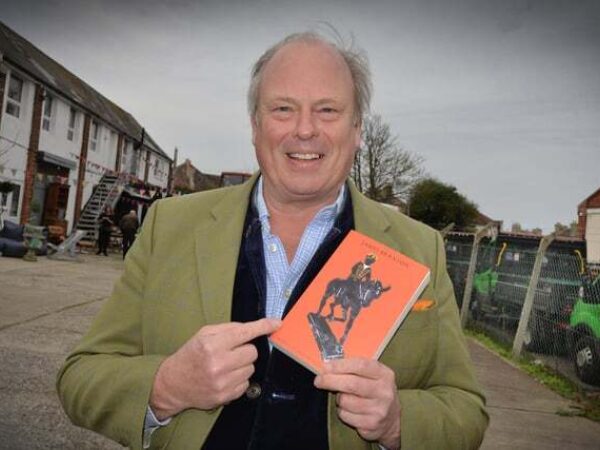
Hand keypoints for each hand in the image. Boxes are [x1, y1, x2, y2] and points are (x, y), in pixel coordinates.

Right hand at [150, 318, 280, 418]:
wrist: (173, 383)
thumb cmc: (191, 355)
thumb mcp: (204, 334)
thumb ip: (228, 329)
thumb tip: (253, 327)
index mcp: (212, 344)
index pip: (245, 332)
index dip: (263, 326)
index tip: (277, 323)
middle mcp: (218, 363)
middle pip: (252, 352)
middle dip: (246, 350)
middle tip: (231, 352)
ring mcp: (222, 382)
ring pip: (251, 368)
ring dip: (243, 365)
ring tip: (226, 366)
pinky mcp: (225, 396)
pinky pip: (246, 384)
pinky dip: (239, 379)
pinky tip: (225, 377)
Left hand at [314, 358, 400, 448]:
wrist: (392, 420)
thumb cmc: (376, 392)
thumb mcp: (373, 376)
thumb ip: (354, 368)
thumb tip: (328, 366)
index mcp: (384, 374)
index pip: (360, 365)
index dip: (340, 365)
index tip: (325, 367)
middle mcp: (384, 392)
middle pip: (351, 384)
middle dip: (330, 381)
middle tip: (319, 380)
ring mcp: (379, 410)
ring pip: (345, 401)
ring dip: (339, 399)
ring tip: (344, 397)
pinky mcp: (371, 425)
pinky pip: (345, 415)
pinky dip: (342, 411)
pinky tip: (349, 410)